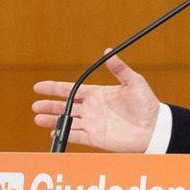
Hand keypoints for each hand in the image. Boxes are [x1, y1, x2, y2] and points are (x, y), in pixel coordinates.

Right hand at [32, 56, 160, 151]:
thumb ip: (120, 68)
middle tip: (35, 106)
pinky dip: (65, 134)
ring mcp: (93, 124)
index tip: (39, 87)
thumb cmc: (147, 105)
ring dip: (52, 120)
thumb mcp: (134, 82)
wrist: (155, 128)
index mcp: (98, 94)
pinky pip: (77, 136)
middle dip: (49, 106)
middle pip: (65, 106)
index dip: (55, 88)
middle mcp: (92, 109)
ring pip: (67, 121)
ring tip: (38, 118)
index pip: (72, 89)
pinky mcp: (96, 138)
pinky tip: (54, 132)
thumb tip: (109, 51)